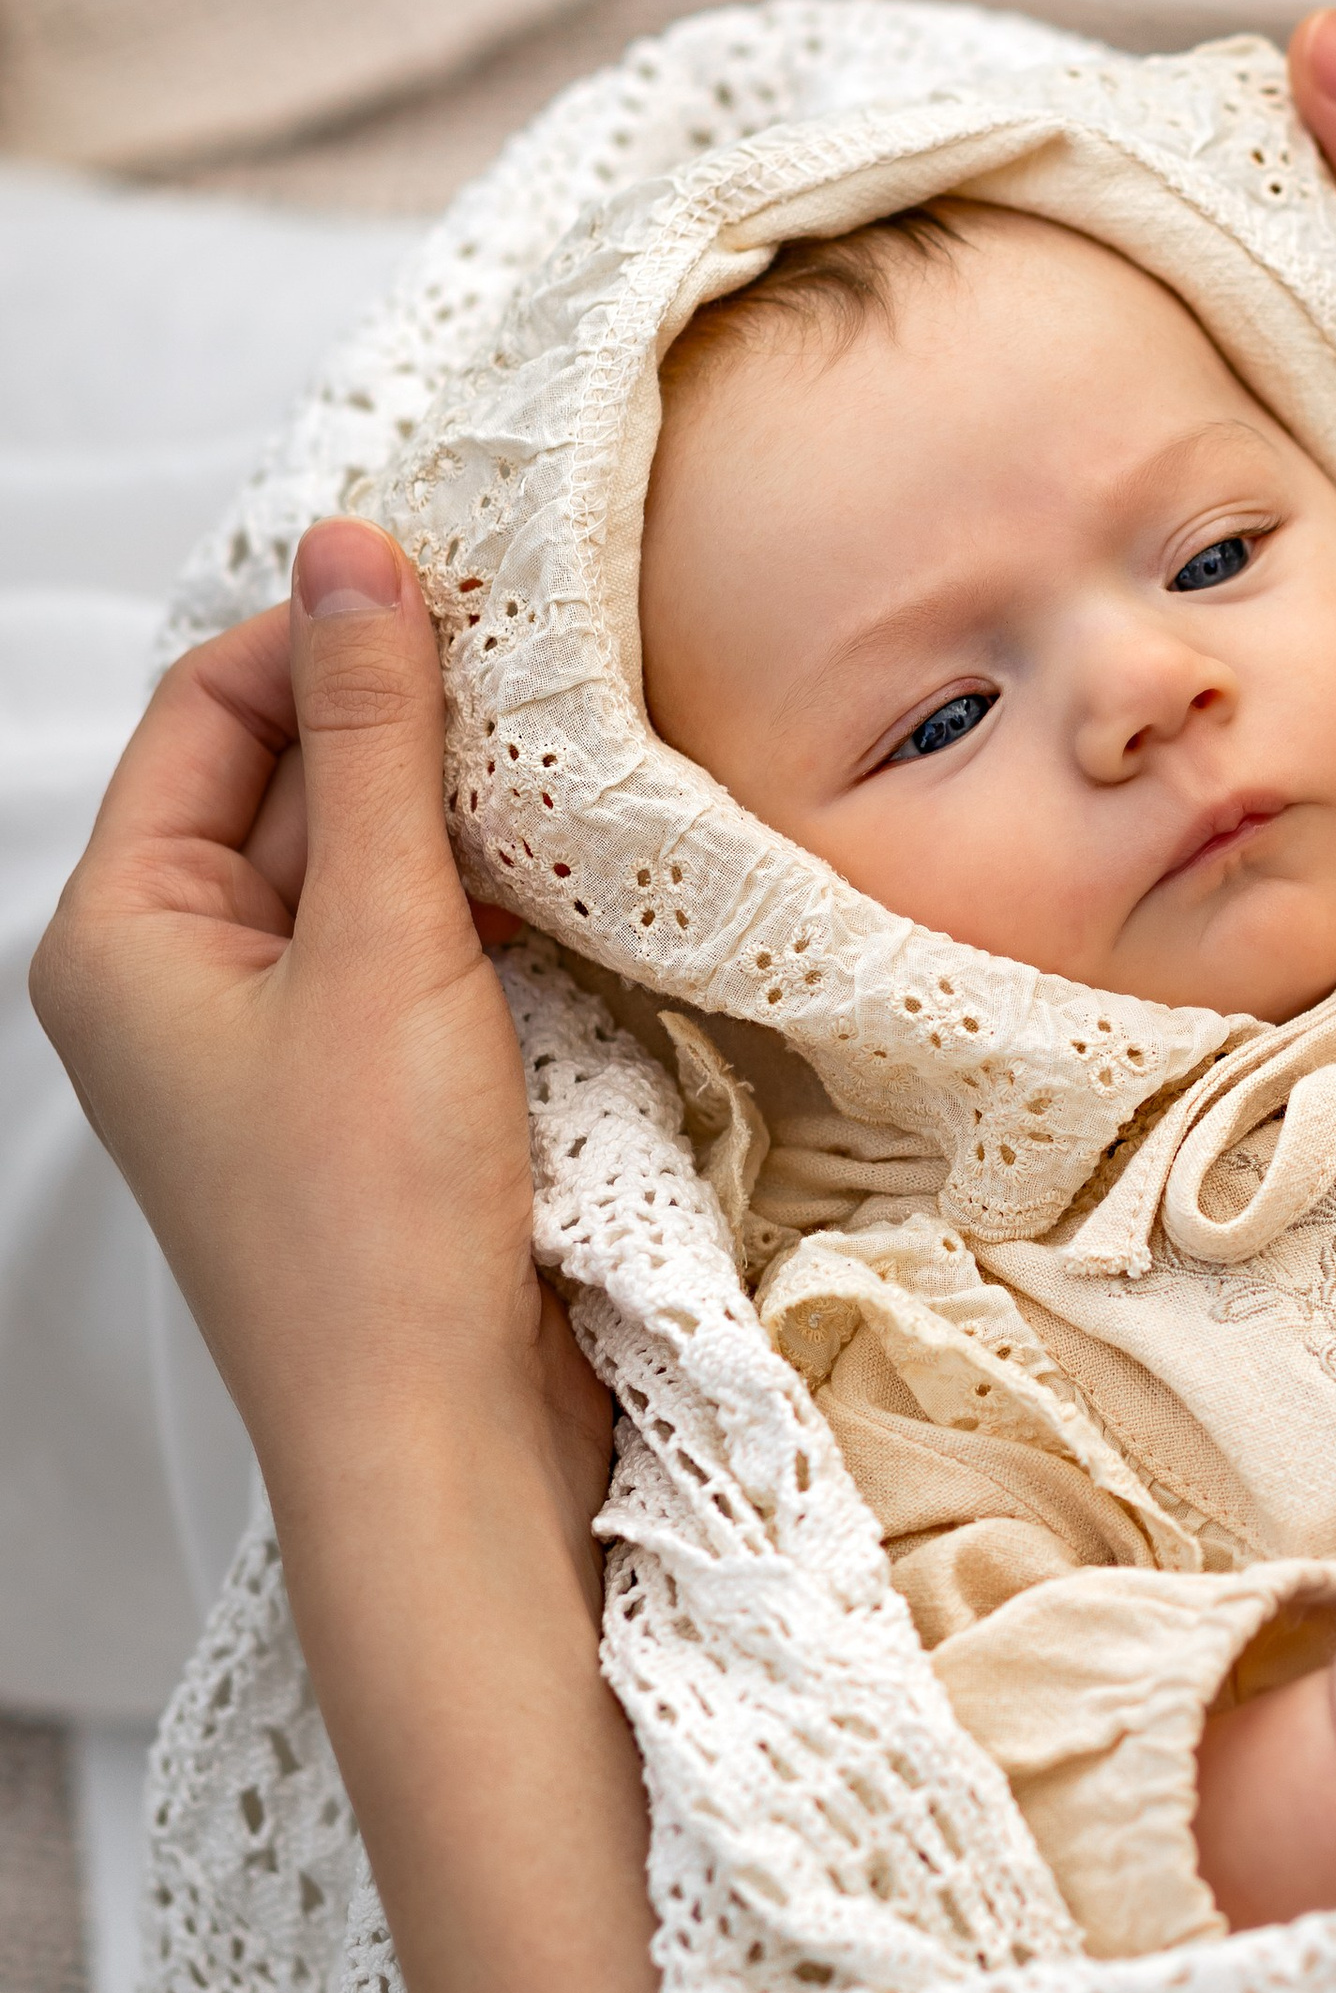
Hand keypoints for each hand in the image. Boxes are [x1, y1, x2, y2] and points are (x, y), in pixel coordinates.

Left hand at [32, 520, 689, 1992]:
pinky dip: (470, 900)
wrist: (431, 1438)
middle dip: (401, 721)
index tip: (459, 593)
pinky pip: (398, 944)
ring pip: (353, 861)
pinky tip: (553, 883)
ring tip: (559, 767)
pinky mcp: (349, 1090)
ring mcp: (261, 1038)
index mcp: (119, 931)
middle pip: (281, 777)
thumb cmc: (375, 1221)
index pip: (208, 709)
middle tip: (539, 667)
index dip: (326, 634)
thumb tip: (358, 555)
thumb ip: (379, 739)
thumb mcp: (384, 940)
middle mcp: (170, 976)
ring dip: (450, 811)